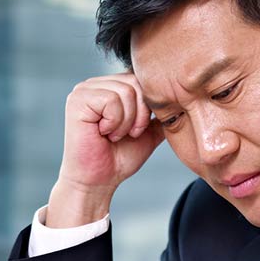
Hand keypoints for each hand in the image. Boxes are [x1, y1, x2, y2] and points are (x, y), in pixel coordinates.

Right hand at [47, 73, 163, 226]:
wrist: (99, 181)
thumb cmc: (119, 158)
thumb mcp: (148, 131)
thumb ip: (160, 113)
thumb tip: (181, 99)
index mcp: (109, 87)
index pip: (141, 79)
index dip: (148, 106)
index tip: (137, 131)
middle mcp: (95, 84)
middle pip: (135, 81)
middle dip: (141, 114)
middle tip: (128, 134)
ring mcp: (84, 90)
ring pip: (126, 90)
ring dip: (127, 121)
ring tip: (115, 135)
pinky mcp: (78, 100)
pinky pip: (111, 99)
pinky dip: (115, 122)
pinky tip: (104, 133)